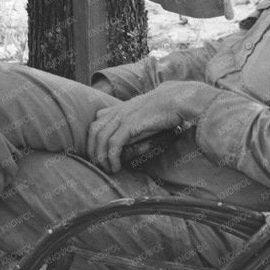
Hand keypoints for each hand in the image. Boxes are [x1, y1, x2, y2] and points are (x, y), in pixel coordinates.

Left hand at [87, 82, 215, 172]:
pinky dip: (112, 158)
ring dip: (101, 158)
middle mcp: (117, 111)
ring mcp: (122, 116)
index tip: (97, 154)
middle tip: (99, 166)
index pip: (95, 122)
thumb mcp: (144, 114)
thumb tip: (130, 141)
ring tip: (108, 170)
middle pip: (93, 131)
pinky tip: (116, 167)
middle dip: (92, 151)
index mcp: (119, 108)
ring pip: (100, 139)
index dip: (92, 139)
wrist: (176, 99)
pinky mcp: (130, 124)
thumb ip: (133, 123)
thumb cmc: (165, 109)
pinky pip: (113, 144)